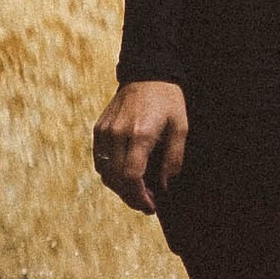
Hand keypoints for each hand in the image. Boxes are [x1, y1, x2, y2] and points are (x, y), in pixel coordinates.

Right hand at [94, 79, 186, 213]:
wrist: (147, 72)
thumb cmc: (167, 99)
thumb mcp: (180, 126)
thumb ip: (173, 159)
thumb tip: (165, 185)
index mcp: (140, 134)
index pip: (132, 177)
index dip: (139, 197)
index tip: (150, 206)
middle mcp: (118, 134)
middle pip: (117, 180)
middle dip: (131, 198)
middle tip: (146, 204)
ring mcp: (105, 131)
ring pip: (106, 173)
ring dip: (120, 189)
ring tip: (136, 192)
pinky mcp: (99, 128)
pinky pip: (99, 160)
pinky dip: (109, 173)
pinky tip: (124, 176)